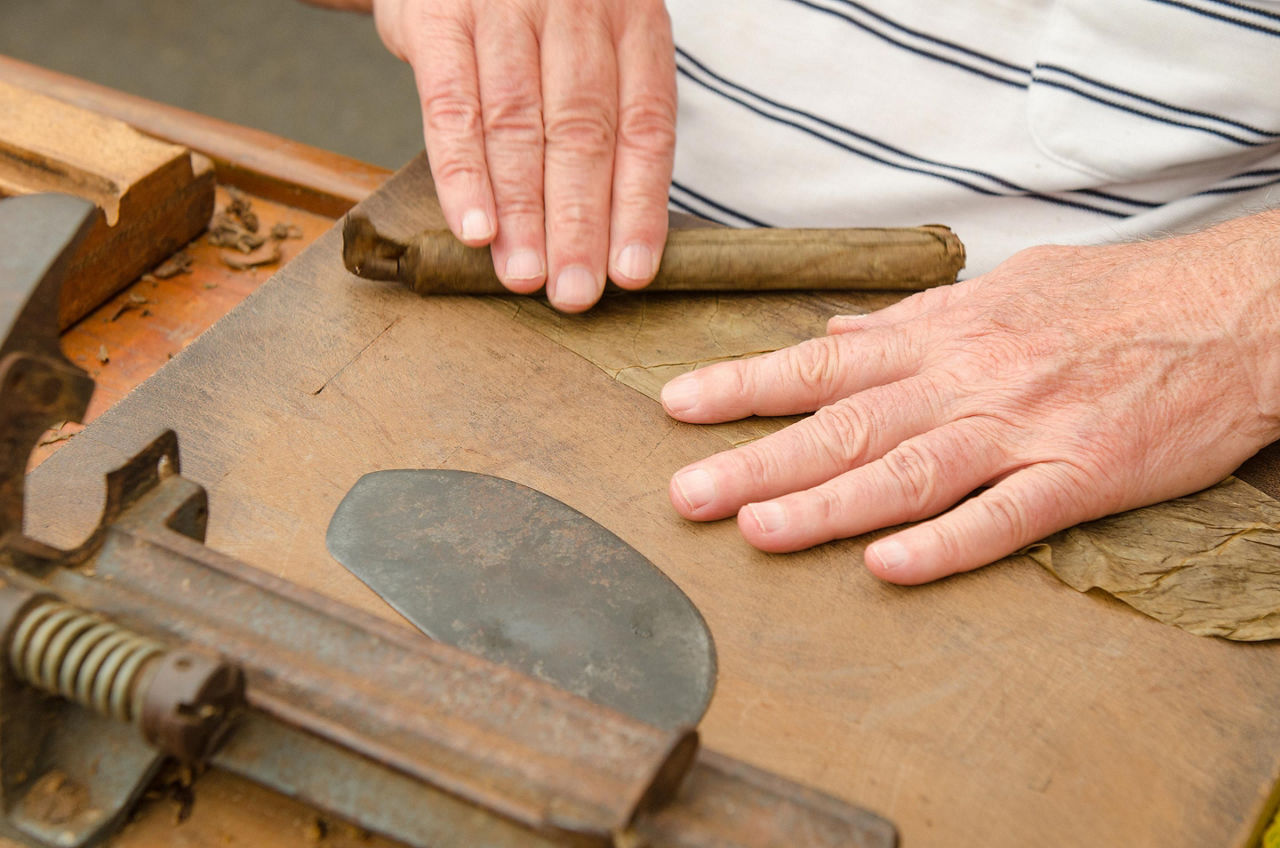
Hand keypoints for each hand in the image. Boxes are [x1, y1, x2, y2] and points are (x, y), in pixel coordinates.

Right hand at [372, 0, 676, 311]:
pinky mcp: (440, 16)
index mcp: (633, 22)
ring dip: (523, 213)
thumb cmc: (537, 7)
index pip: (645, 130)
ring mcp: (506, 8)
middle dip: (579, 226)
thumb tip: (614, 234)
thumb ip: (608, 113)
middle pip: (583, 136)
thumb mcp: (593, 36)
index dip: (639, 208)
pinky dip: (463, 174)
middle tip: (574, 294)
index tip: (629, 274)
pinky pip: (453, 108)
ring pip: (519, 127)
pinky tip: (475, 228)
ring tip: (524, 276)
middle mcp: (577, 10)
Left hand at [661, 211, 1279, 583]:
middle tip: (685, 494)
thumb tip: (841, 333)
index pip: (823, 360)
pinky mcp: (1082, 474)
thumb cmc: (1112, 299)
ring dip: (827, 503)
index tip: (678, 407)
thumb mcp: (1003, 288)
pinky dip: (945, 543)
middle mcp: (969, 377)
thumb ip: (915, 320)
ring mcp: (1023, 427)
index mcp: (944, 333)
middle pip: (845, 423)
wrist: (1232, 311)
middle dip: (756, 458)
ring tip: (756, 530)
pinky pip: (1004, 516)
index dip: (745, 384)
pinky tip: (888, 567)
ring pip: (907, 471)